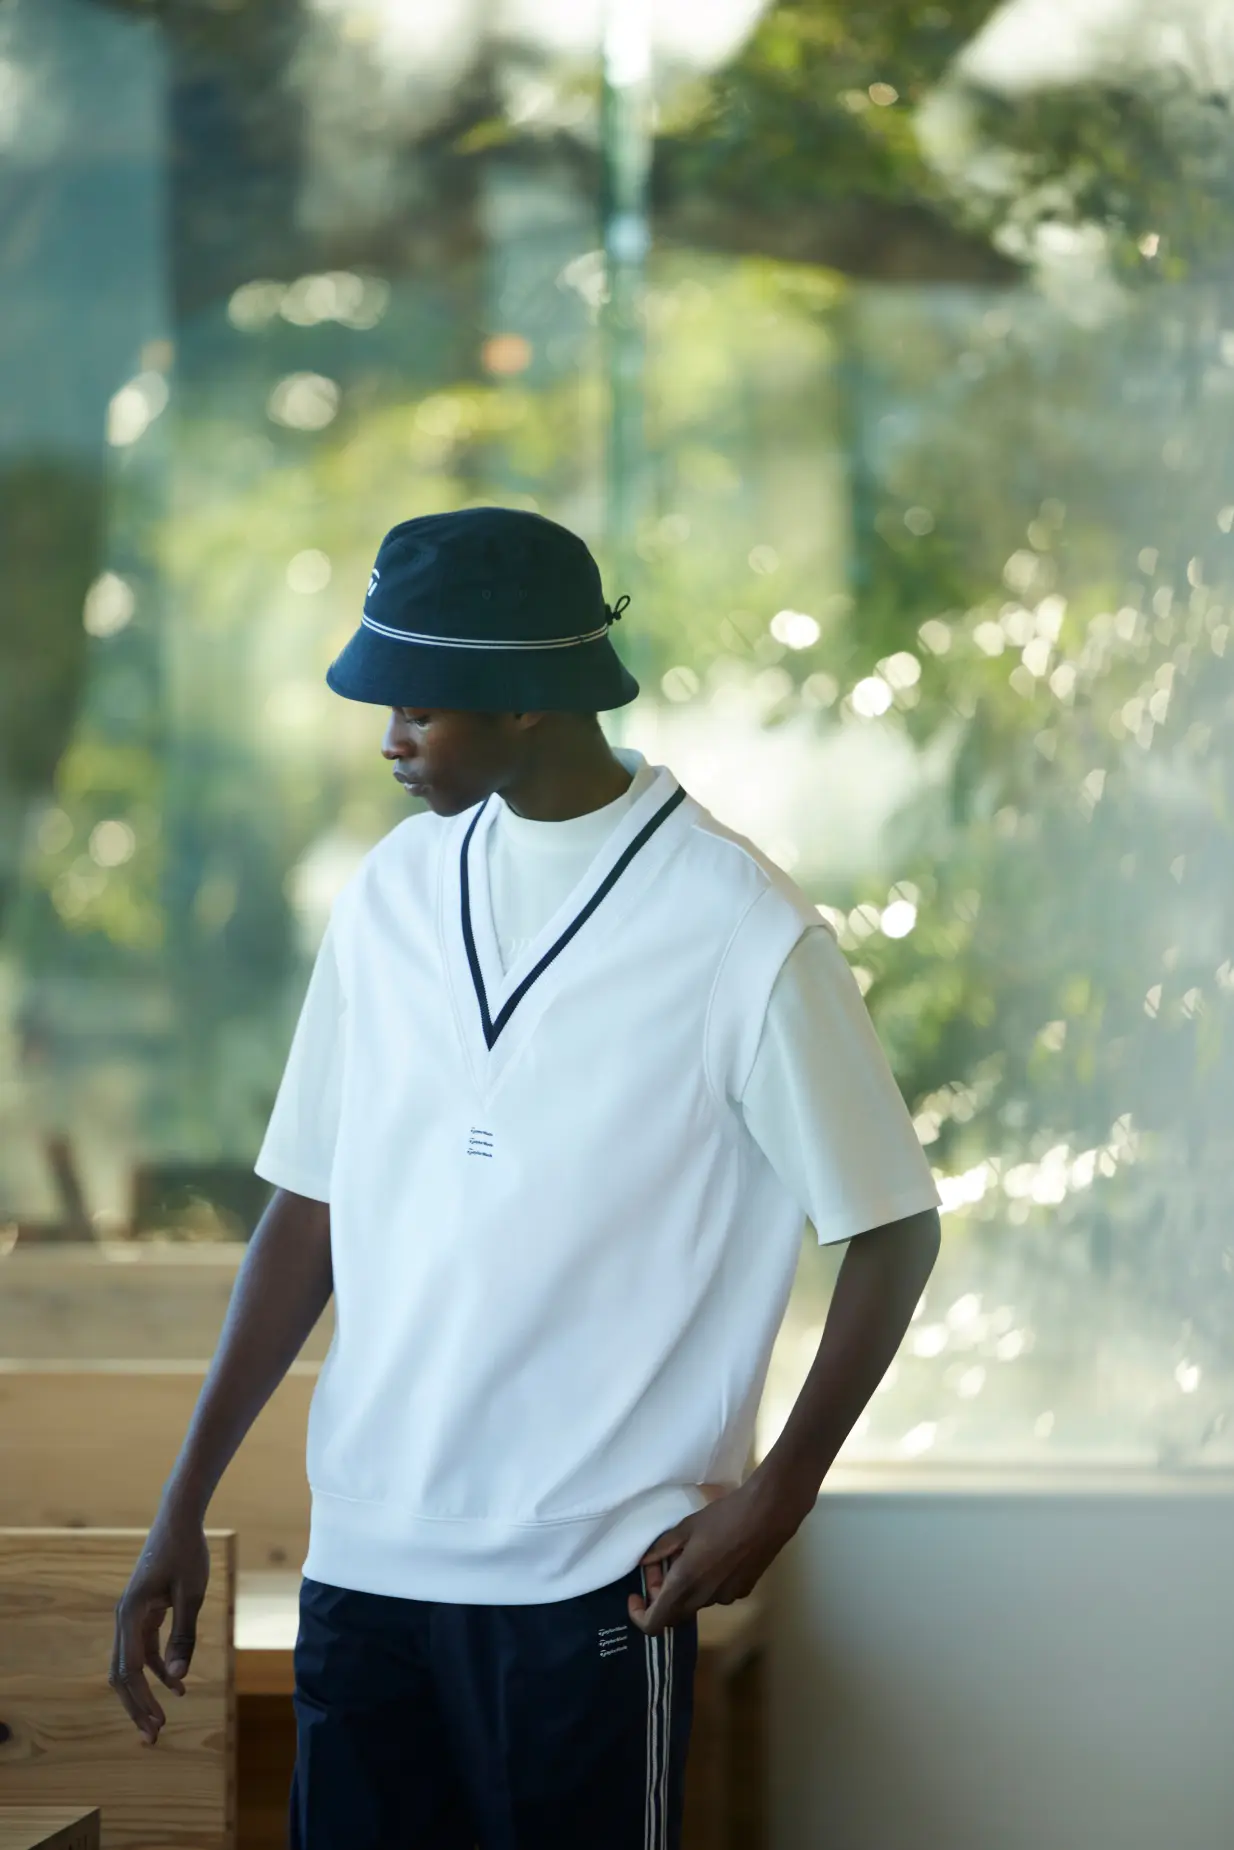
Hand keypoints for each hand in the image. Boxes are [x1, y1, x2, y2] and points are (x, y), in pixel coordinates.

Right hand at [109, 1507, 209, 1745]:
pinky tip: (177, 1683)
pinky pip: (143, 1649)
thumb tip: (179, 1677)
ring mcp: (132, 1615)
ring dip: (145, 1691)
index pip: (129, 1671)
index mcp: (130, 1615)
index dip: (140, 1702)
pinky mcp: (143, 1611)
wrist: (179, 1518)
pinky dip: (157, 1668)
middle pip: (122, 1674)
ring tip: (163, 1720)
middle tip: (153, 1737)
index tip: (156, 1726)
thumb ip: (184, 1635)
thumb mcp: (192, 1594)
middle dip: (136, 1707)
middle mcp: (124, 1618)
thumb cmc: (187, 1552)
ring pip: (131, 1664)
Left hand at [627, 1475, 808, 1637]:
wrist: (767, 1515)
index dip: (639, 1615)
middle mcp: (704, 1598)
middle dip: (661, 1595)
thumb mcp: (686, 1527)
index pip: (654, 1623)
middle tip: (661, 1565)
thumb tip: (644, 1562)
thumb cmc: (723, 1516)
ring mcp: (726, 1597)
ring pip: (695, 1603)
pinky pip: (715, 1595)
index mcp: (685, 1583)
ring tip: (688, 1555)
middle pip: (673, 1614)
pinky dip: (706, 1584)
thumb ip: (662, 1548)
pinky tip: (714, 1557)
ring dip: (684, 1588)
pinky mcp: (743, 1592)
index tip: (636, 1594)